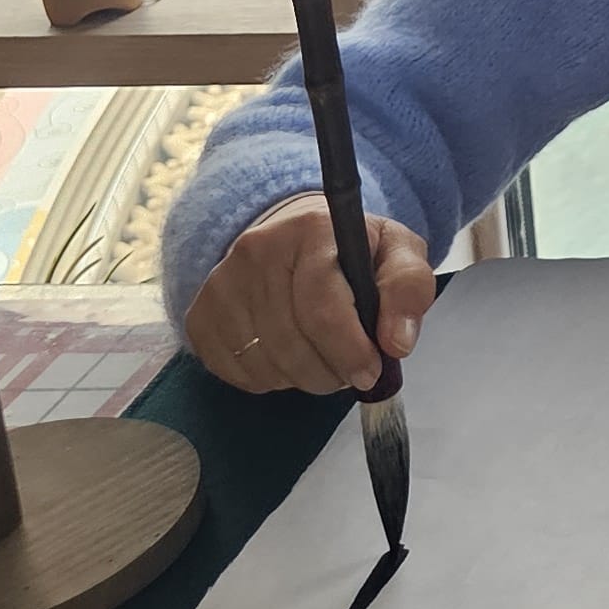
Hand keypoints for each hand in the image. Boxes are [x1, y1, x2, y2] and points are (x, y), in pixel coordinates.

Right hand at [186, 193, 433, 394]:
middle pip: (291, 340)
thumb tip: (397, 343)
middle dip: (330, 371)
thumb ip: (409, 288)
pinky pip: (234, 371)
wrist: (293, 235)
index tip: (371, 372)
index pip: (322, 305)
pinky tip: (289, 358)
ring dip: (301, 378)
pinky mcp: (199, 313)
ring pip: (263, 361)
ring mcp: (221, 282)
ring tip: (324, 361)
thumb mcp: (397, 253)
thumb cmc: (352, 250)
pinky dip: (268, 379)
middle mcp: (257, 249)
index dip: (349, 349)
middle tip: (351, 372)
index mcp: (312, 229)